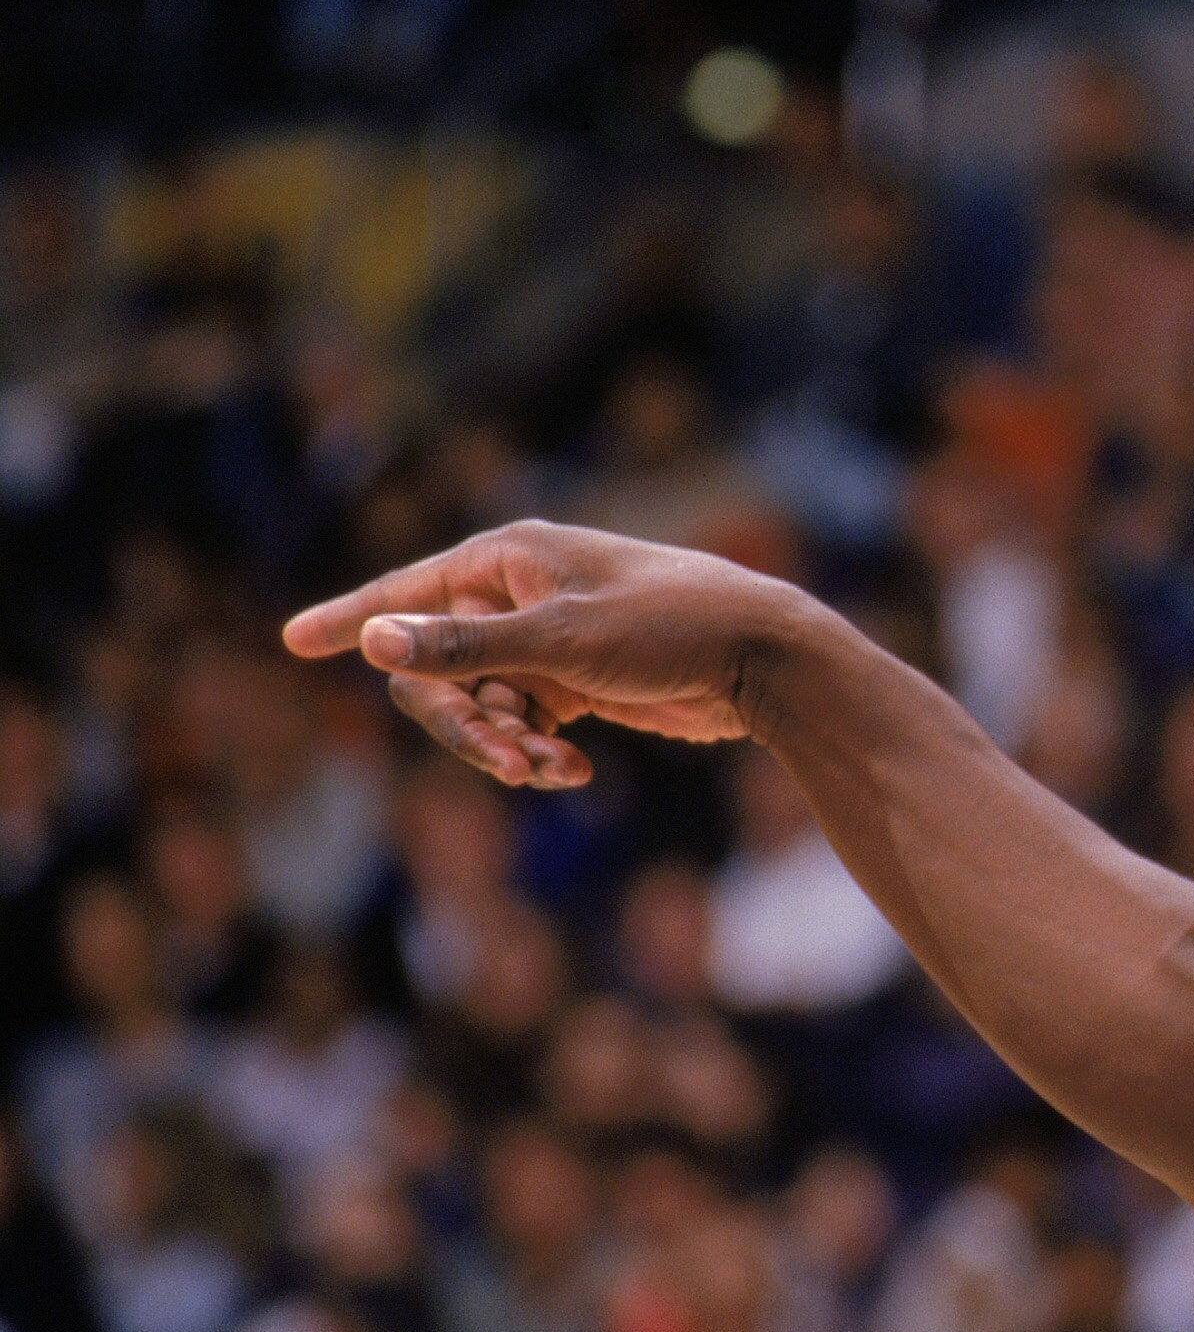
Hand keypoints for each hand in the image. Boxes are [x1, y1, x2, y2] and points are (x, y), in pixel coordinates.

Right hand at [282, 520, 802, 787]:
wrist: (763, 658)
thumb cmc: (670, 628)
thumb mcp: (563, 642)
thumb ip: (466, 648)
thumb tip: (375, 641)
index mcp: (507, 559)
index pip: (406, 592)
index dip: (353, 618)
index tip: (292, 640)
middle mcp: (518, 594)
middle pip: (437, 670)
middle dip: (461, 721)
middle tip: (508, 759)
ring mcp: (546, 640)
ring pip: (479, 706)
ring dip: (502, 745)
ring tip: (550, 769)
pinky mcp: (576, 683)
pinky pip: (523, 724)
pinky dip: (536, 752)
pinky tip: (572, 772)